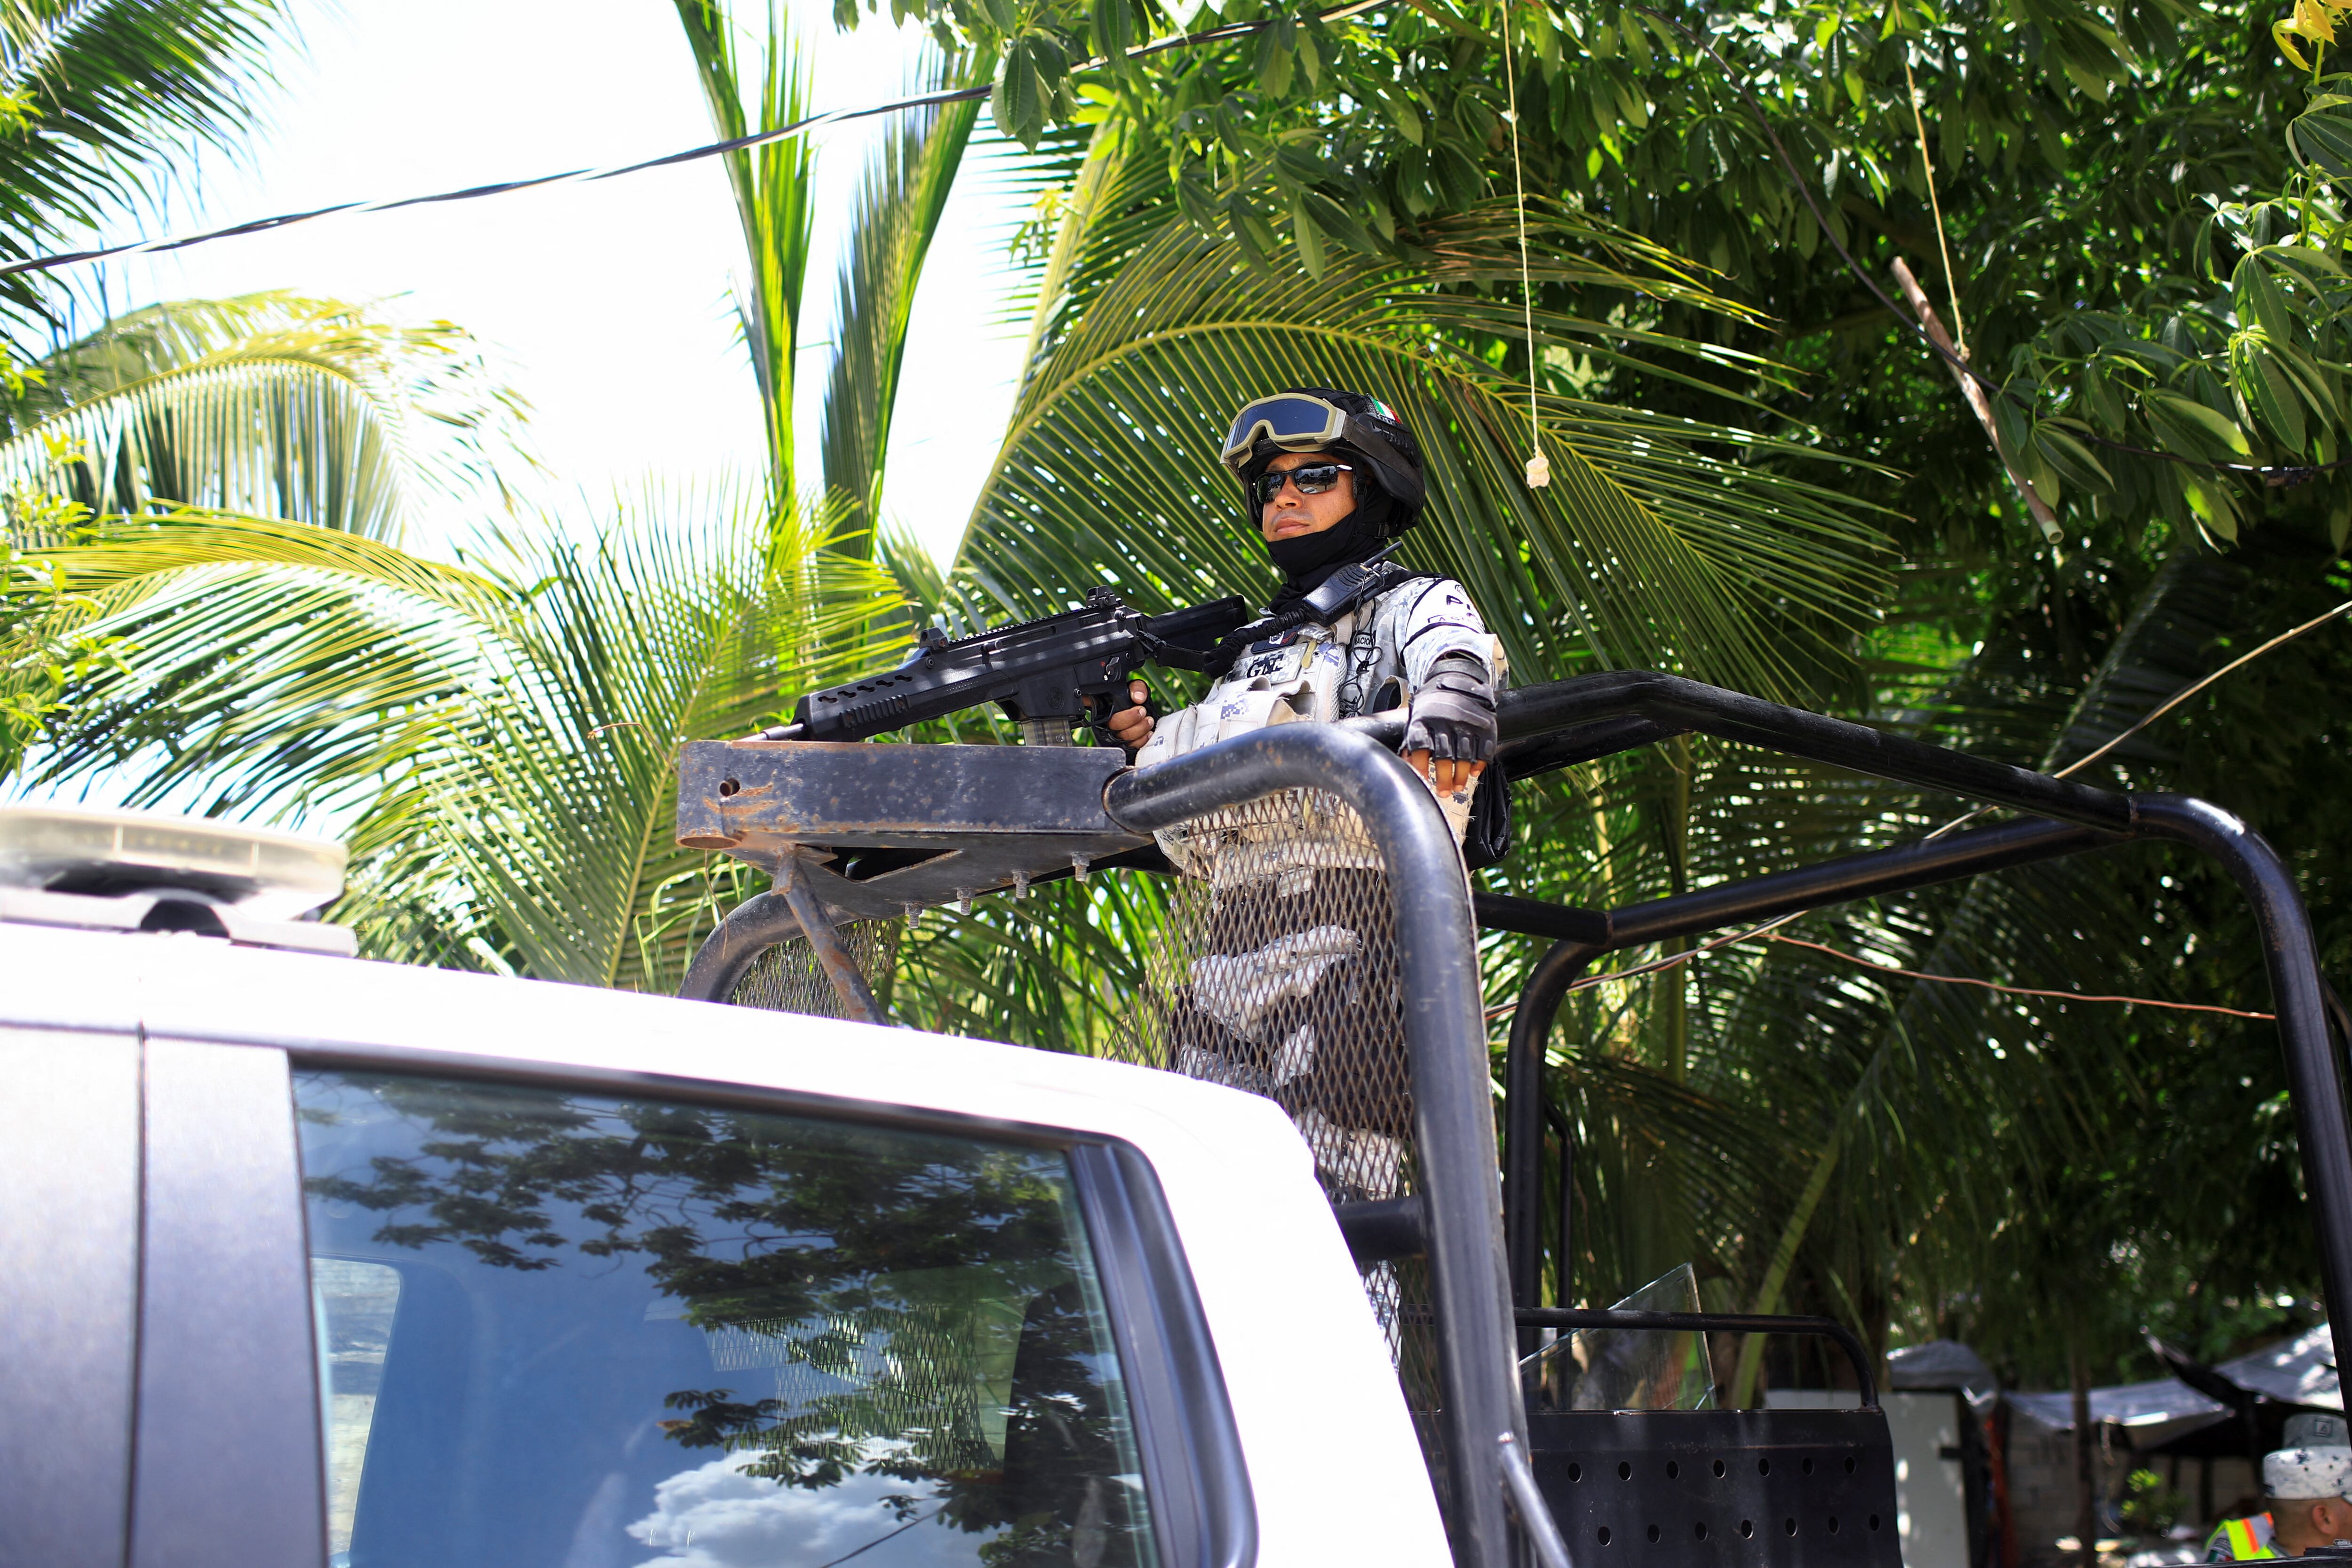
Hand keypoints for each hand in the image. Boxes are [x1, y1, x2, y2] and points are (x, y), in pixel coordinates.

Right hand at [1101, 679, 1153, 750]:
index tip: (1139, 707)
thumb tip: (1138, 697)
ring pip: (1123, 737)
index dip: (1121, 713)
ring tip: (1149, 721)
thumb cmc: (1134, 702)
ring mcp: (1113, 736)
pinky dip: (1141, 740)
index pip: (1101, 710)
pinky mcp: (1122, 745)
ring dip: (1139, 729)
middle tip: (1143, 711)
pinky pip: (1130, 746)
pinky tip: (1148, 732)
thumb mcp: (1135, 689)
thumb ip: (1137, 687)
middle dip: (1131, 719)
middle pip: (1113, 725)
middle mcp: (1106, 723)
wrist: (1140, 714)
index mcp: (1104, 708)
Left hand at [1402, 653, 1495, 794]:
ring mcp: (1467, 722)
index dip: (1420, 766)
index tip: (1423, 781)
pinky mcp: (1485, 724)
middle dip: (1443, 778)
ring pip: (1464, 755)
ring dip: (1461, 775)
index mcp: (1424, 720)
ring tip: (1458, 787)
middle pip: (1443, 755)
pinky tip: (1473, 773)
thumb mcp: (1416, 720)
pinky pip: (1484, 749)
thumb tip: (1404, 767)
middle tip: (1444, 793)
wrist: (1457, 681)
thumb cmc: (1431, 710)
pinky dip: (1479, 763)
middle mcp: (1445, 720)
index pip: (1420, 746)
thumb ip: (1411, 743)